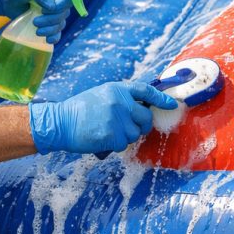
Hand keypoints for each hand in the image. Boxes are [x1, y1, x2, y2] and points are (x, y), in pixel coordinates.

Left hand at [0, 0, 71, 42]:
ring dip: (50, 29)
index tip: (46, 9)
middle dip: (51, 20)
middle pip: (64, 14)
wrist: (4, 0)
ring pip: (60, 24)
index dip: (61, 6)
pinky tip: (47, 39)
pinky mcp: (47, 24)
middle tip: (36, 21)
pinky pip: (57, 32)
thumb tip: (52, 6)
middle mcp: (57, 1)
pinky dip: (54, 37)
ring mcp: (53, 13)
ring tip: (36, 30)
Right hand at [29, 82, 177, 153]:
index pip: (146, 91)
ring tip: (107, 131)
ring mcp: (117, 119)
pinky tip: (102, 138)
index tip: (172, 104)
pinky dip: (115, 145)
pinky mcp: (112, 135)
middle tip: (127, 127)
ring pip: (135, 134)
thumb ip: (122, 98)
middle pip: (145, 117)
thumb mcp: (102, 95)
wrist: (60, 122)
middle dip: (141, 125)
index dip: (161, 98)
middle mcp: (120, 102)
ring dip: (125, 136)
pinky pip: (124, 144)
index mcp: (118, 89)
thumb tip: (142, 108)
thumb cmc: (80, 110)